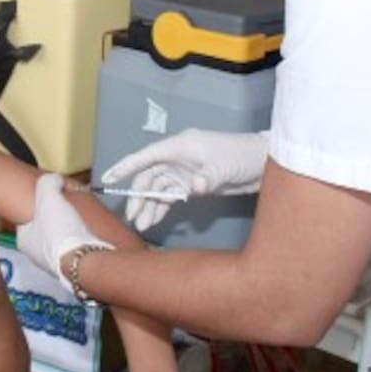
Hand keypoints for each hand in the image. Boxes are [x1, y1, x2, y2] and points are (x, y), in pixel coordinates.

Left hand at [16, 173, 111, 287]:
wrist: (83, 261)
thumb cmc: (59, 230)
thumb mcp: (49, 196)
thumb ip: (49, 182)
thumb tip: (55, 180)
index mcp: (23, 239)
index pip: (26, 218)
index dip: (39, 205)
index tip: (52, 199)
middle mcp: (35, 255)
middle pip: (44, 229)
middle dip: (55, 218)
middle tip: (68, 208)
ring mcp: (54, 265)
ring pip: (59, 241)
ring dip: (68, 231)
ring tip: (81, 220)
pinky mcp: (72, 271)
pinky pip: (74, 251)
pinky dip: (79, 242)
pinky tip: (88, 235)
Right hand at [101, 129, 269, 230]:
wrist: (261, 163)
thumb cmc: (241, 155)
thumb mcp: (224, 166)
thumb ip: (208, 177)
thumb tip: (194, 188)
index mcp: (180, 146)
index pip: (147, 156)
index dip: (126, 166)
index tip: (109, 177)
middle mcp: (177, 158)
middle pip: (149, 177)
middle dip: (138, 196)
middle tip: (132, 217)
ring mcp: (183, 172)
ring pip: (158, 189)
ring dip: (149, 206)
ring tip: (141, 225)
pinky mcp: (191, 184)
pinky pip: (170, 197)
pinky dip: (161, 208)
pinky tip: (153, 221)